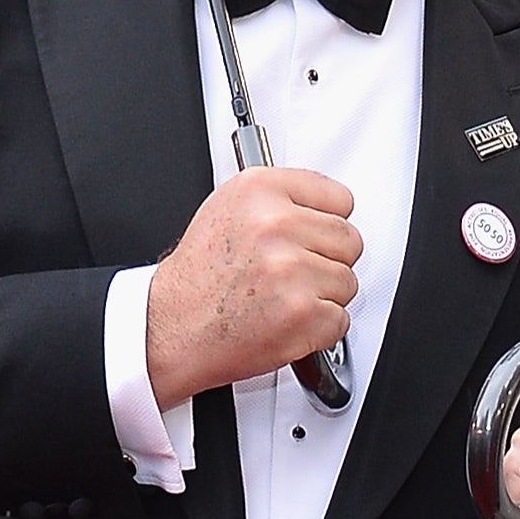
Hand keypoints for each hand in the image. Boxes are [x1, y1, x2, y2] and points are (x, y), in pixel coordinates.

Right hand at [145, 166, 360, 407]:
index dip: (326, 224)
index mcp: (260, 190)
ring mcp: (291, 269)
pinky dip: (318, 328)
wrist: (170, 327)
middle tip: (289, 273)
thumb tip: (330, 207)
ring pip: (348, 282)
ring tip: (281, 297)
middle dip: (327, 261)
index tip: (309, 237)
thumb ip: (282, 201)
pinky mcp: (302, 312)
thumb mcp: (229, 209)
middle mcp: (276, 224)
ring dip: (322, 297)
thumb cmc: (199, 276)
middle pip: (349, 241)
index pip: (340, 200)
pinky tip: (284, 320)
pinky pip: (340, 318)